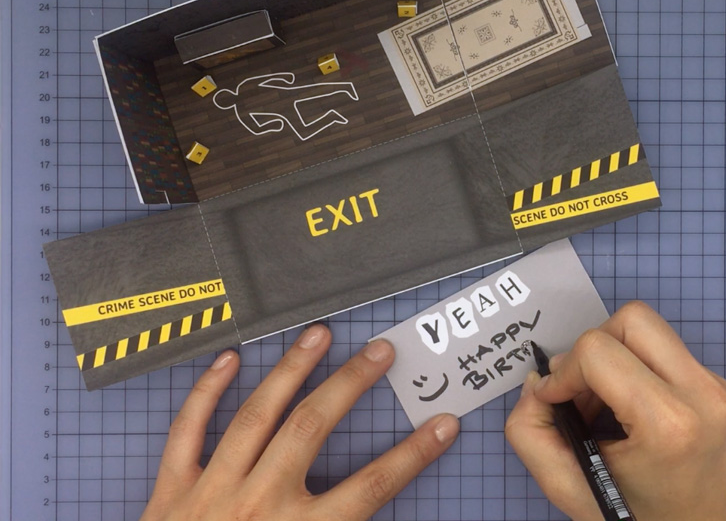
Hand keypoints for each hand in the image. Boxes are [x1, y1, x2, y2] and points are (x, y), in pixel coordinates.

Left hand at [141, 324, 459, 520]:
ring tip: (318, 337)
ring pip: (258, 415)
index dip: (412, 455)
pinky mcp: (171, 490)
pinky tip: (230, 360)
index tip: (440, 427)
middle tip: (379, 352)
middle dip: (351, 384)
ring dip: (292, 370)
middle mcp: (261, 504)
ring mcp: (213, 491)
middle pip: (313, 428)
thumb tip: (370, 512)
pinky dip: (207, 392)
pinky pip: (188, 430)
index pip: (370, 486)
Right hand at [505, 301, 725, 520]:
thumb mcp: (568, 486)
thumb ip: (530, 432)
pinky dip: (633, 367)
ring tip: (601, 403)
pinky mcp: (717, 384)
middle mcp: (702, 394)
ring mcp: (715, 386)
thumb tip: (537, 383)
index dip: (563, 372)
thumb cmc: (636, 517)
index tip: (554, 401)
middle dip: (591, 349)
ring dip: (612, 356)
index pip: (597, 350)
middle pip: (631, 320)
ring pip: (647, 328)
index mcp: (669, 421)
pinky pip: (663, 349)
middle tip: (578, 393)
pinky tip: (625, 408)